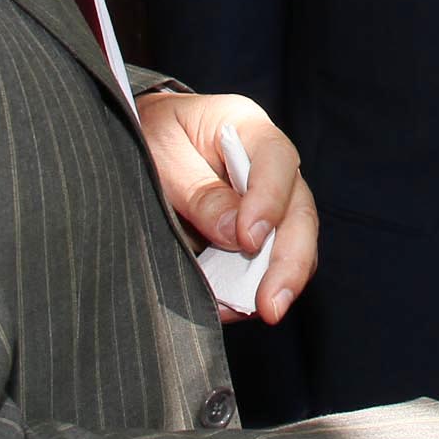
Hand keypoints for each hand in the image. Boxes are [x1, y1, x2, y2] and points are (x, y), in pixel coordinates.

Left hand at [136, 90, 315, 323]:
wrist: (139, 137)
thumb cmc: (148, 133)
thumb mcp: (160, 153)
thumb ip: (197, 190)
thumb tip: (234, 234)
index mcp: (246, 127)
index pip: (275, 159)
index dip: (269, 200)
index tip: (248, 240)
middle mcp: (267, 165)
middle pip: (298, 209)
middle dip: (290, 260)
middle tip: (271, 304)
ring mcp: (266, 199)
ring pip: (293, 240)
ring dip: (279, 280)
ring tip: (257, 312)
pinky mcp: (253, 231)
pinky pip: (266, 262)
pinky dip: (252, 288)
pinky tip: (233, 308)